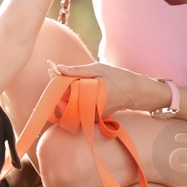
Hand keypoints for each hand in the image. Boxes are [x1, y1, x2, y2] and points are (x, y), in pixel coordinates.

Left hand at [47, 60, 164, 114]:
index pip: (64, 91)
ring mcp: (92, 115)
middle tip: (55, 74)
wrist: (136, 91)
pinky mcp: (96, 117)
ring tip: (66, 80)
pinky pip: (80, 110)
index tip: (51, 70)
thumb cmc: (118, 78)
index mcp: (87, 96)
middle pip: (65, 101)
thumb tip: (58, 68)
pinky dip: (75, 101)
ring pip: (71, 107)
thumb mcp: (99, 68)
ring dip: (66, 95)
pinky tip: (77, 89)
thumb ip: (77, 70)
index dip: (56, 80)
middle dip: (59, 88)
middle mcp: (88, 109)